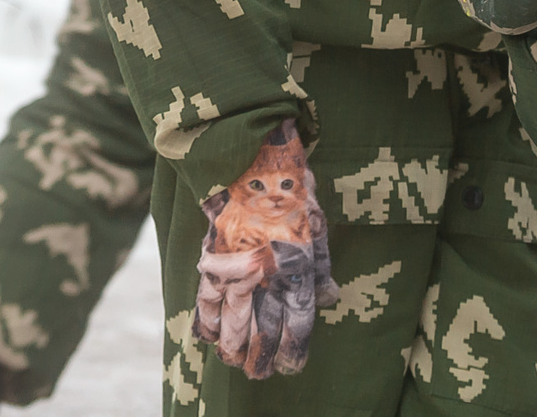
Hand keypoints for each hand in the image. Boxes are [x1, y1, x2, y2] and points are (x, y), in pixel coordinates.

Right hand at [191, 121, 335, 378]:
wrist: (254, 162)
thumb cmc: (291, 194)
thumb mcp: (317, 228)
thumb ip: (320, 268)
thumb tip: (330, 300)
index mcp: (300, 270)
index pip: (298, 325)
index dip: (293, 351)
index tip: (289, 367)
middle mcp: (270, 277)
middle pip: (263, 332)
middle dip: (260, 357)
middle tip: (257, 374)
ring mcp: (239, 269)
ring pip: (234, 323)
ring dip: (234, 347)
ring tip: (234, 361)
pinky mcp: (214, 259)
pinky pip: (207, 301)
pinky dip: (206, 322)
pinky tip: (208, 339)